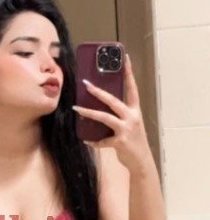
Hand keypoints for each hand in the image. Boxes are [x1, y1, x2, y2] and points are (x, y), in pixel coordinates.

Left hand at [72, 52, 152, 175]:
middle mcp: (132, 118)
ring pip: (105, 117)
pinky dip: (94, 141)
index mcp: (135, 111)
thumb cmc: (134, 141)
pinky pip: (102, 141)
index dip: (129, 73)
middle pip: (114, 101)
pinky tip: (87, 140)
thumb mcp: (131, 125)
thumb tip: (101, 106)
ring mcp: (126, 130)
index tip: (125, 58)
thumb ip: (120, 115)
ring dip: (89, 112)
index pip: (132, 88)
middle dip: (98, 92)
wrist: (141, 161)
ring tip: (77, 108)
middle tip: (86, 84)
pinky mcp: (120, 142)